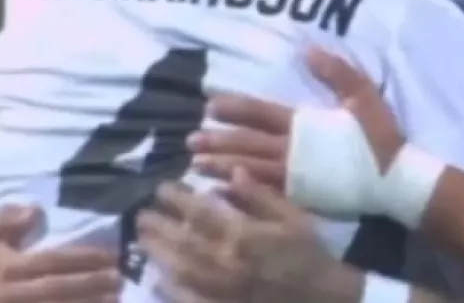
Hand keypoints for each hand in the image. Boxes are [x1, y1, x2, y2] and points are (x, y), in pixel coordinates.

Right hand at [0, 205, 119, 302]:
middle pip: (57, 288)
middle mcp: (12, 294)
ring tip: (117, 298)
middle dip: (92, 283)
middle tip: (121, 278)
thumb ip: (5, 221)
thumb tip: (33, 209)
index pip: (51, 261)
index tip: (112, 256)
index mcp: (8, 268)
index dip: (82, 258)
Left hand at [137, 169, 361, 302]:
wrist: (322, 297)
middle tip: (141, 212)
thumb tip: (231, 173)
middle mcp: (226, 262)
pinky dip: (169, 289)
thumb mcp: (292, 217)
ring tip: (142, 239)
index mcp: (243, 235)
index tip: (161, 187)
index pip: (200, 213)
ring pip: (179, 269)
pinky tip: (156, 277)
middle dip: (158, 225)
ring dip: (157, 252)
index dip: (176, 199)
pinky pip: (188, 299)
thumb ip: (260, 196)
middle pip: (181, 241)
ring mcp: (220, 290)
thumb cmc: (308, 253)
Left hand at [191, 48, 404, 184]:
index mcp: (304, 124)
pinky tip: (221, 193)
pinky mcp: (300, 199)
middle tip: (189, 141)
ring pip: (248, 170)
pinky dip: (239, 194)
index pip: (260, 113)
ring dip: (221, 167)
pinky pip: (262, 196)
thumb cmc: (380, 137)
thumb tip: (306, 50)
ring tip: (196, 166)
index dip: (234, 108)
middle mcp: (292, 151)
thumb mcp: (363, 95)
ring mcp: (294, 178)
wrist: (395, 181)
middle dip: (217, 141)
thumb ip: (336, 72)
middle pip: (246, 144)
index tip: (210, 106)